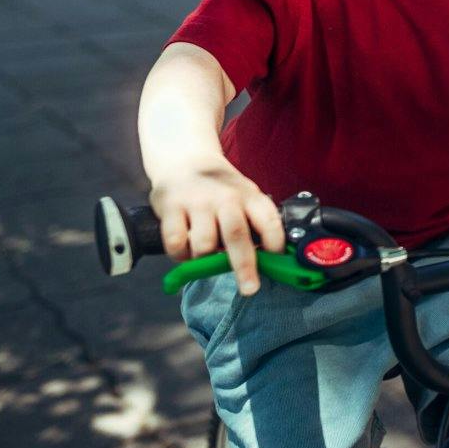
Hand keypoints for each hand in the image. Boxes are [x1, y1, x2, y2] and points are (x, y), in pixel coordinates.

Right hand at [149, 164, 284, 295]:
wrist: (185, 159)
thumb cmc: (221, 189)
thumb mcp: (244, 195)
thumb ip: (254, 222)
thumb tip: (269, 261)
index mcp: (249, 196)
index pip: (268, 220)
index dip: (275, 242)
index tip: (277, 262)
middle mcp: (225, 197)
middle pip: (236, 235)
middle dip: (244, 266)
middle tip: (250, 289)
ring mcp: (197, 201)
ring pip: (204, 245)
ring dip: (204, 259)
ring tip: (204, 254)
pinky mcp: (171, 206)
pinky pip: (175, 243)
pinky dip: (180, 255)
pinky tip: (184, 249)